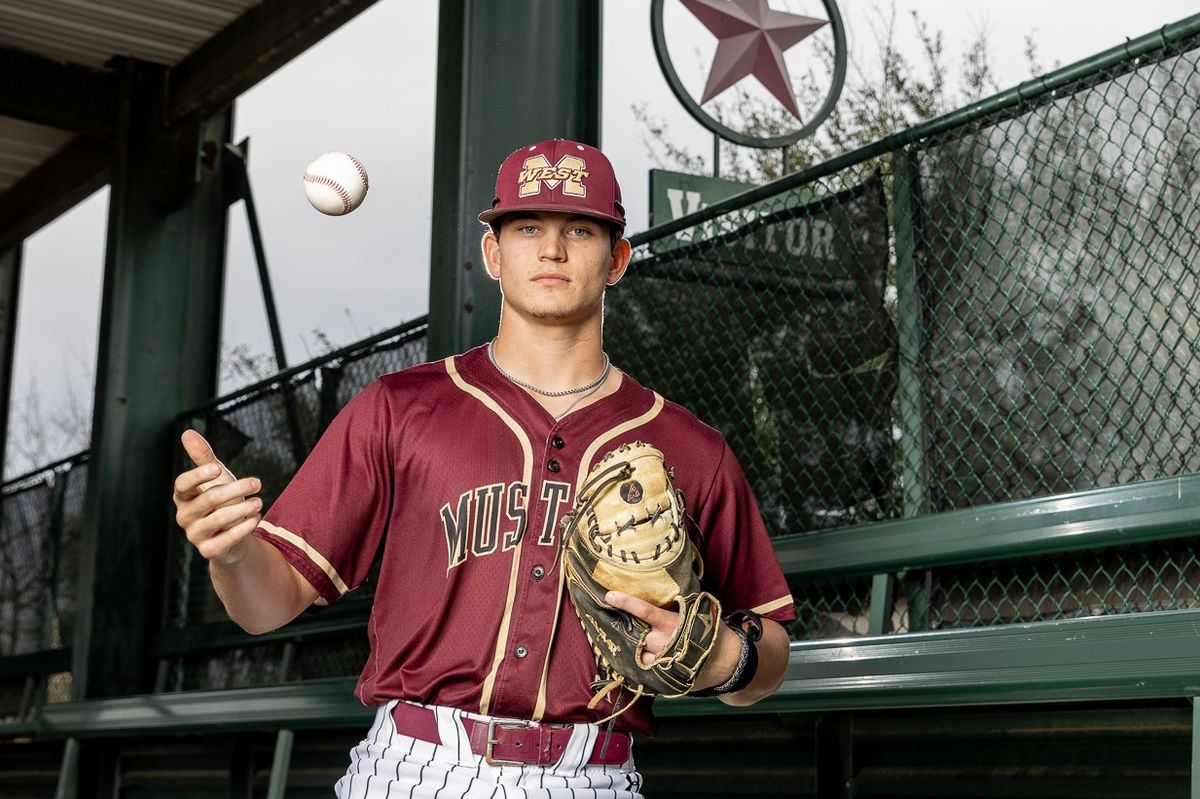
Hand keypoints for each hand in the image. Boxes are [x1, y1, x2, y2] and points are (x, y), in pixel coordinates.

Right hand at [173, 429, 262, 564]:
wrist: (232, 535)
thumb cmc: (222, 501)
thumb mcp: (215, 478)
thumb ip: (203, 457)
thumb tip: (187, 432)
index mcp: (183, 496)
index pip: (182, 484)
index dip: (198, 476)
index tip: (218, 468)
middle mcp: (184, 516)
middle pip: (208, 499)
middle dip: (236, 489)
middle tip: (258, 483)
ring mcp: (194, 534)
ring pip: (218, 519)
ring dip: (243, 508)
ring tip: (260, 502)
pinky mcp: (208, 551)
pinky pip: (225, 539)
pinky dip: (243, 528)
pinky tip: (255, 519)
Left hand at [605, 589, 741, 690]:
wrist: (728, 661)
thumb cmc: (711, 631)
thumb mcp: (697, 613)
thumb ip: (677, 606)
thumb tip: (660, 588)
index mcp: (672, 624)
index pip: (646, 611)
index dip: (627, 603)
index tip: (610, 596)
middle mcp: (664, 643)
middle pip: (635, 635)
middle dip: (624, 629)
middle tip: (613, 621)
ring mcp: (663, 663)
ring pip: (638, 655)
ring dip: (633, 648)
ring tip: (627, 641)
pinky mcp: (664, 678)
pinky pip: (645, 671)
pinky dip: (640, 665)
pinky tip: (637, 659)